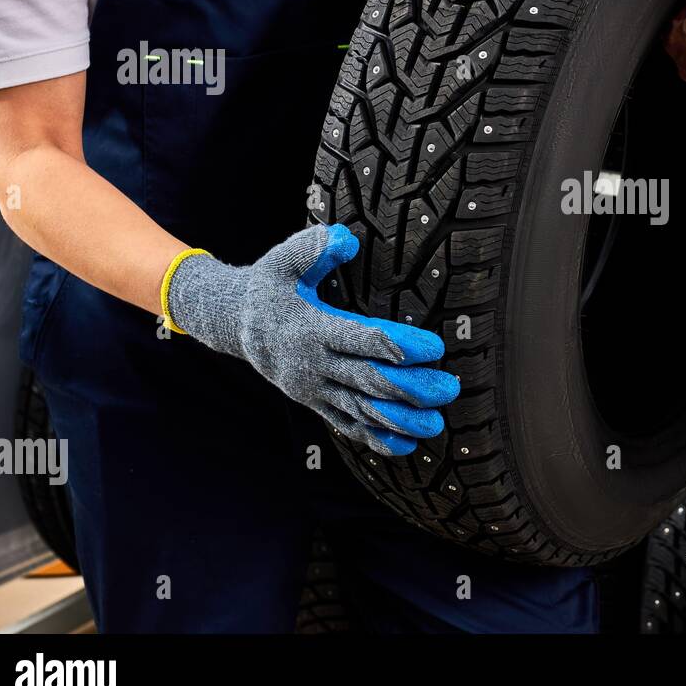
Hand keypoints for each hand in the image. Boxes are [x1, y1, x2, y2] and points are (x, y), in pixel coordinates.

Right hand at [167, 224, 458, 456]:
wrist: (235, 325)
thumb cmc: (271, 287)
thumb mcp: (283, 260)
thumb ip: (312, 248)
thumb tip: (345, 239)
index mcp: (311, 328)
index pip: (362, 339)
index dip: (399, 345)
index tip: (434, 347)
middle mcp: (314, 364)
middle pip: (368, 380)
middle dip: (412, 388)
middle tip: (449, 388)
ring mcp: (314, 389)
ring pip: (361, 411)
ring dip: (400, 420)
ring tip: (436, 424)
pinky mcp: (315, 403)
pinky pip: (346, 426)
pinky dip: (376, 438)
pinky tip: (406, 446)